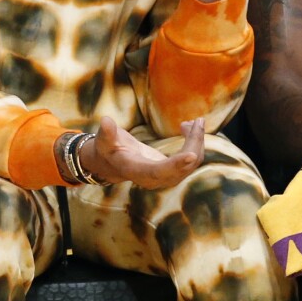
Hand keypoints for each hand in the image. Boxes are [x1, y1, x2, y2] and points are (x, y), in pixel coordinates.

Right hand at [80, 116, 204, 190]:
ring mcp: (165, 178)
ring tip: (195, 121)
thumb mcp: (104, 140)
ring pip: (191, 164)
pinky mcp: (173, 171)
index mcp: (136, 171)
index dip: (175, 165)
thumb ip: (106, 132)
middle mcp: (153, 179)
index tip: (192, 155)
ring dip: (197, 141)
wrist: (113, 162)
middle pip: (181, 168)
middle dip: (193, 144)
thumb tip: (105, 121)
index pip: (158, 171)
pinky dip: (195, 143)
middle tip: (197, 122)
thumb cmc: (108, 148)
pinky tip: (189, 127)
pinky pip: (191, 160)